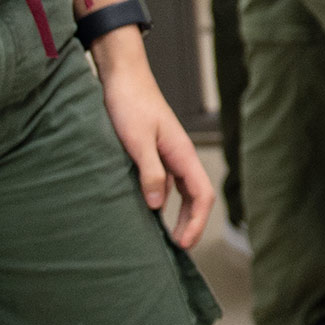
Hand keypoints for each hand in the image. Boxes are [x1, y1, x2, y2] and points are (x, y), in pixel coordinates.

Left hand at [94, 31, 216, 247]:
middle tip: (177, 248)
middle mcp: (180, 154)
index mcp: (182, 152)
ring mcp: (168, 153)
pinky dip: (164, 199)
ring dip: (179, 214)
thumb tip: (159, 206)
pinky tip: (150, 209)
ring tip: (167, 236)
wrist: (122, 76)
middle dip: (191, 223)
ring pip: (183, 189)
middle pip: (197, 196)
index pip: (202, 195)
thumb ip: (150, 172)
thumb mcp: (137, 141)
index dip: (196, 222)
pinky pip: (167, 181)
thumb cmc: (130, 103)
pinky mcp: (155, 150)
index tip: (183, 244)